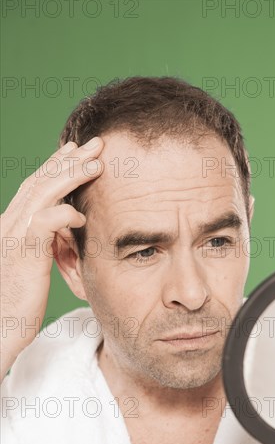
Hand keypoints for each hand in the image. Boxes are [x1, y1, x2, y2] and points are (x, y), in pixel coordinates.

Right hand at [0, 137, 103, 381]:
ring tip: (97, 163)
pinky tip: (81, 214)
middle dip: (69, 160)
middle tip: (94, 144)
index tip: (79, 152)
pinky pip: (44, 225)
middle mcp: (10, 223)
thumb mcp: (32, 263)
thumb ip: (43, 241)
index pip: (37, 185)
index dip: (57, 166)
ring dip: (71, 177)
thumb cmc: (19, 299)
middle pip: (41, 182)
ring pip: (42, 195)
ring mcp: (13, 237)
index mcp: (13, 224)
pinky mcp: (22, 254)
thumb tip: (62, 228)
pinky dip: (63, 215)